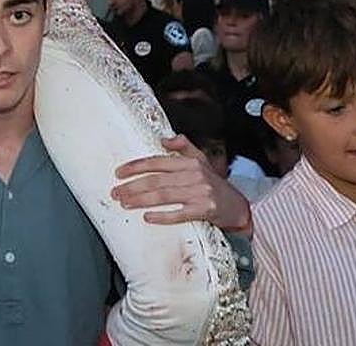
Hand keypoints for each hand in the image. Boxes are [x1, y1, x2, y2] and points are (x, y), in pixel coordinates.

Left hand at [111, 135, 252, 234]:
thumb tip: (163, 138)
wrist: (240, 207)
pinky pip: (180, 214)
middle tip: (116, 192)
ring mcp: (200, 193)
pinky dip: (163, 216)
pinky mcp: (206, 211)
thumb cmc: (216, 184)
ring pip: (164, 196)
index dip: (136, 166)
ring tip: (125, 203)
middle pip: (157, 180)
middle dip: (132, 186)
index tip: (119, 172)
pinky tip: (147, 217)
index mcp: (190, 162)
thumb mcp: (202, 160)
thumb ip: (183, 147)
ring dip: (141, 200)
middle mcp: (195, 175)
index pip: (157, 161)